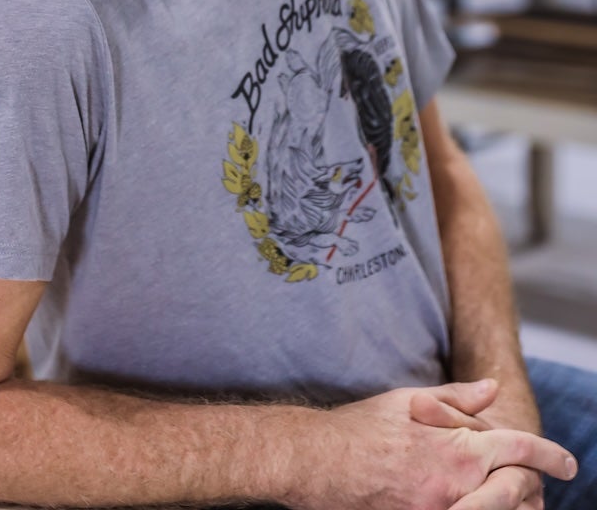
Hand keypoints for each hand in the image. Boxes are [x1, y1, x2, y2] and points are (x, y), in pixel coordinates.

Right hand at [280, 380, 574, 509]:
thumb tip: (493, 390)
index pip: (519, 451)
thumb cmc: (362, 428)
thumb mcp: (409, 400)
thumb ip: (456, 398)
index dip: (549, 456)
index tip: (568, 463)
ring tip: (516, 500)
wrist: (319, 462)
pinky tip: (478, 506)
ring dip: (510, 506)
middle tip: (538, 487)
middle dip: (534, 490)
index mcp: (456, 448)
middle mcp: (455, 486)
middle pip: (517, 493)